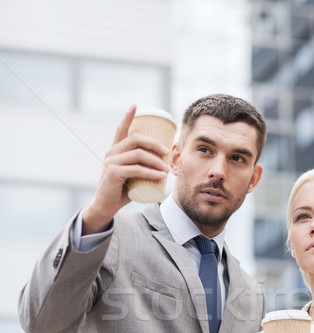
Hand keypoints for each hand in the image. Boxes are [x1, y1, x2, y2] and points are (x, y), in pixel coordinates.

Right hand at [82, 105, 171, 233]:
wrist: (106, 206)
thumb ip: (141, 167)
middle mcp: (112, 153)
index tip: (135, 105)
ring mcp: (111, 162)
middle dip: (154, 143)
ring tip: (167, 168)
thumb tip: (163, 164)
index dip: (127, 117)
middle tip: (167, 152)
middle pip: (136, 139)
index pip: (120, 129)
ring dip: (156, 161)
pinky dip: (150, 172)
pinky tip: (160, 175)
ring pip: (138, 155)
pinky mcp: (114, 174)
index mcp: (115, 150)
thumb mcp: (131, 175)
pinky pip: (136, 169)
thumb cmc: (121, 190)